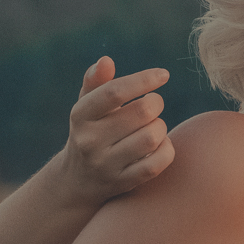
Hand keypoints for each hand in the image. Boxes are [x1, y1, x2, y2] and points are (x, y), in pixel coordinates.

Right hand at [57, 56, 174, 206]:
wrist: (77, 179)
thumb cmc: (91, 130)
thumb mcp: (87, 106)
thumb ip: (96, 81)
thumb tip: (106, 61)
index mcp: (81, 115)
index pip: (114, 92)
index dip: (143, 80)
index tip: (163, 75)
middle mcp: (90, 140)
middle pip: (142, 112)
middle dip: (156, 103)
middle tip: (153, 104)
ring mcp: (106, 164)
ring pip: (152, 137)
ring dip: (161, 127)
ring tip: (154, 125)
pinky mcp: (123, 182)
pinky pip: (158, 162)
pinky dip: (166, 149)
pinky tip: (159, 145)